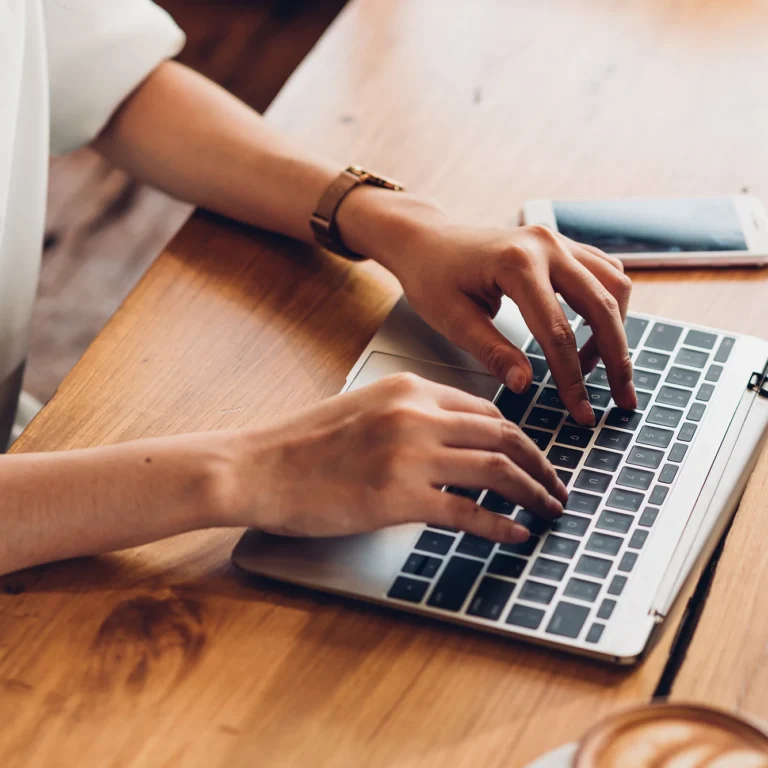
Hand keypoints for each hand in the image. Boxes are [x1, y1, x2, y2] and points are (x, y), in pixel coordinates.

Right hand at [227, 373, 566, 540]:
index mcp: (410, 389)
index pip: (486, 411)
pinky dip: (502, 525)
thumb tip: (457, 444)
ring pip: (498, 471)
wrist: (257, 466)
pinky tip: (517, 535)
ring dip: (534, 493)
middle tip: (556, 486)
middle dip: (540, 465)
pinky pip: (469, 512)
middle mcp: (417, 415)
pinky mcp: (399, 497)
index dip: (519, 439)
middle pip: (504, 437)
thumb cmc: (304, 443)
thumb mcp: (365, 411)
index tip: (532, 458)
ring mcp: (410, 455)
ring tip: (549, 510)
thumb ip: (412, 418)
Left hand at [338, 192, 635, 425]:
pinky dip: (608, 306)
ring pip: (613, 286)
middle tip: (622, 399)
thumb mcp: (452, 320)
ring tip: (595, 369)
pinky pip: (604, 272)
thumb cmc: (432, 277)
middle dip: (616, 358)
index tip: (581, 413)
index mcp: (516, 264)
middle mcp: (546, 246)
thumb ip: (492, 352)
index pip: (557, 332)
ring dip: (615, 330)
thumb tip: (525, 385)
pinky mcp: (562, 245)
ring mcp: (558, 240)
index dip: (572, 378)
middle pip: (602, 306)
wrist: (427, 240)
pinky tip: (591, 335)